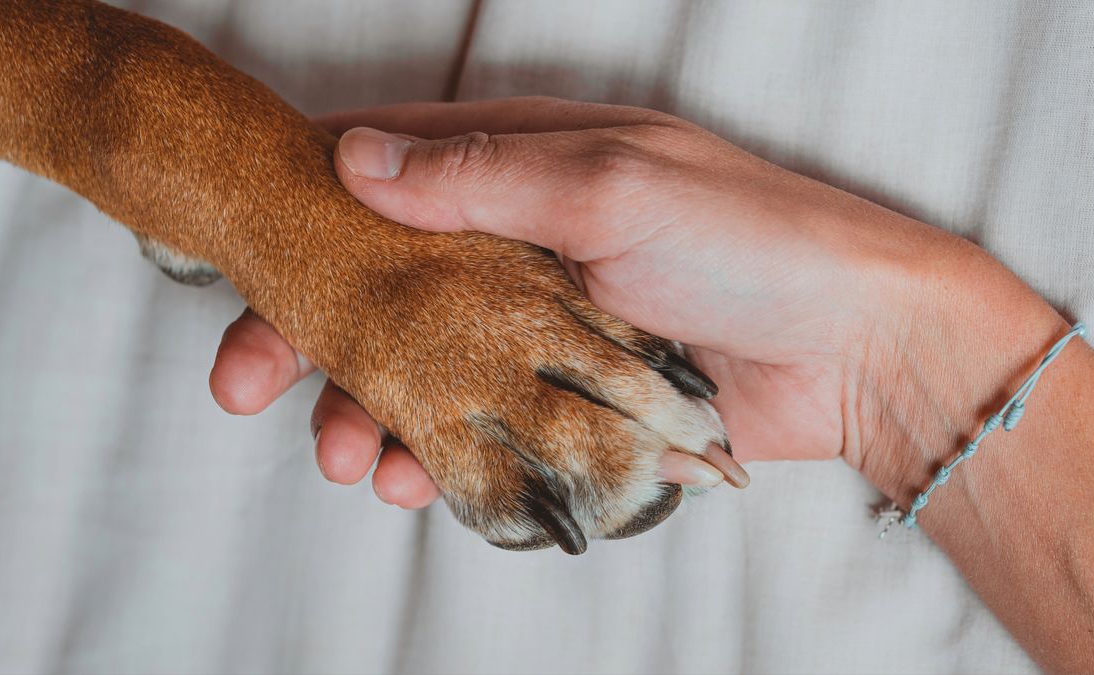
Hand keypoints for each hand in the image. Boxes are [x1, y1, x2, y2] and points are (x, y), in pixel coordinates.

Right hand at [210, 96, 942, 500]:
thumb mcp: (614, 186)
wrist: (859, 348)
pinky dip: (435, 455)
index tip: (234, 264)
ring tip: (346, 457)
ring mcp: (537, 327)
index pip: (382, 176)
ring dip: (365, 409)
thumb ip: (484, 179)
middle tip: (245, 382)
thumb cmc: (752, 241)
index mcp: (522, 168)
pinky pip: (477, 427)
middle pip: (381, 282)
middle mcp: (518, 244)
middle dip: (308, 332)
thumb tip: (356, 156)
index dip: (301, 216)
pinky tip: (412, 482)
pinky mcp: (565, 400)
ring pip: (419, 366)